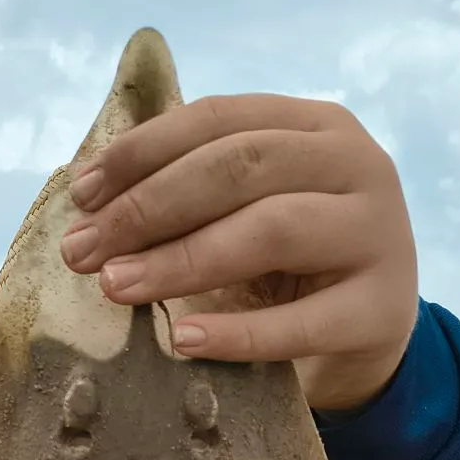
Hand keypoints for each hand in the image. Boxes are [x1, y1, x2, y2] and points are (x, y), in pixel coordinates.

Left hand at [58, 93, 418, 411]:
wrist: (372, 332)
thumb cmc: (293, 265)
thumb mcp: (252, 209)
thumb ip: (196, 191)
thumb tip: (91, 202)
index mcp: (316, 126)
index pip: (219, 120)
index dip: (143, 152)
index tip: (81, 195)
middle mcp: (355, 165)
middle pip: (239, 169)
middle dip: (148, 208)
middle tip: (82, 251)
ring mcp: (376, 234)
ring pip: (269, 231)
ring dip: (181, 259)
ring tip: (115, 287)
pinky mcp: (378, 310)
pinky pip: (299, 324)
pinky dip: (236, 333)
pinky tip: (181, 340)